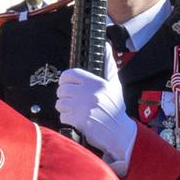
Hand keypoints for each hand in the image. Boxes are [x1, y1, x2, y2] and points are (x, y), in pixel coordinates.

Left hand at [55, 48, 136, 171]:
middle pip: (62, 89)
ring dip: (64, 108)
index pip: (69, 74)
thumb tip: (105, 45)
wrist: (120, 133)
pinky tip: (77, 120)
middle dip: (65, 96)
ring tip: (74, 110)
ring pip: (60, 103)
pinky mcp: (79, 121)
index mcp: (96, 82)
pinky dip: (67, 119)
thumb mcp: (115, 84)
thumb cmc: (116, 109)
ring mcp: (83, 107)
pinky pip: (63, 116)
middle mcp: (89, 93)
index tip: (69, 85)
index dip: (65, 80)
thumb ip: (108, 65)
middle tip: (72, 101)